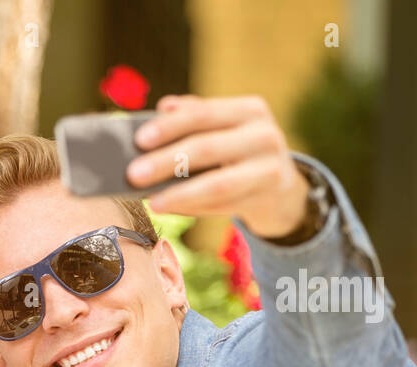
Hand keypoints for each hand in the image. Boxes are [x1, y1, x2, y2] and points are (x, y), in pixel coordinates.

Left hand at [126, 94, 310, 238]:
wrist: (282, 187)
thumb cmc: (240, 152)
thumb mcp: (224, 128)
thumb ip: (194, 116)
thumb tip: (163, 106)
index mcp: (250, 110)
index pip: (203, 114)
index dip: (169, 126)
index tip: (139, 140)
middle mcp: (264, 135)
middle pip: (207, 147)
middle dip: (166, 161)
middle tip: (134, 174)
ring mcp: (270, 168)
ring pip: (217, 184)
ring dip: (179, 194)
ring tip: (152, 201)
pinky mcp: (266, 198)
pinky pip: (222, 206)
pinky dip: (193, 209)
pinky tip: (171, 208)